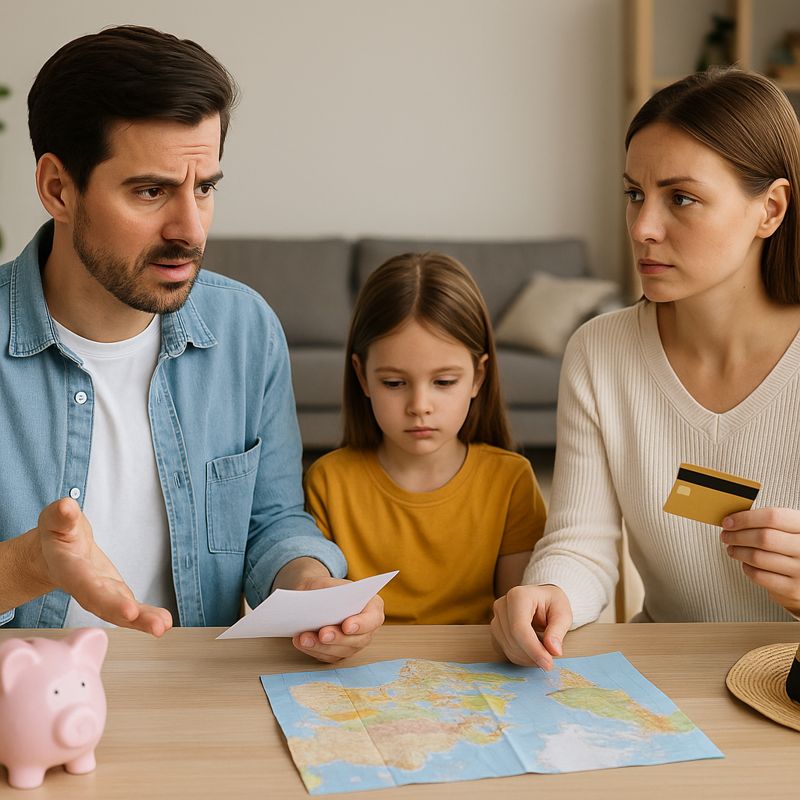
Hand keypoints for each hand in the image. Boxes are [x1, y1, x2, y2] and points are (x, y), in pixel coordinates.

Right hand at [36, 498, 172, 635]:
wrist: (53, 554)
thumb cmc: (56, 534)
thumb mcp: (55, 520)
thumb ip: (60, 516)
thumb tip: (66, 506)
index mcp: (70, 569)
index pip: (87, 586)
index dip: (106, 599)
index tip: (129, 609)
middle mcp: (85, 588)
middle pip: (105, 604)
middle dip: (129, 615)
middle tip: (155, 626)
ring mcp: (102, 594)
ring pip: (120, 612)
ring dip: (143, 621)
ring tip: (163, 626)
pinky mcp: (115, 596)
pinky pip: (130, 610)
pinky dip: (146, 617)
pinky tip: (164, 622)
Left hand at [289, 575, 384, 663]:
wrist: (314, 598)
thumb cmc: (326, 589)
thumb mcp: (329, 583)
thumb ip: (330, 593)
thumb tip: (322, 606)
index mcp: (372, 606)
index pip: (373, 619)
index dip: (361, 624)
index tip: (346, 625)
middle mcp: (367, 628)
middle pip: (358, 640)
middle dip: (338, 638)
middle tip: (322, 634)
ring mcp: (354, 643)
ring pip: (341, 651)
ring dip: (322, 647)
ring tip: (304, 638)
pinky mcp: (339, 653)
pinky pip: (328, 656)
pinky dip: (313, 650)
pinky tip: (301, 642)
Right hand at [490, 584, 571, 668]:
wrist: (542, 599)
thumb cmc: (552, 603)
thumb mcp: (563, 613)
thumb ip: (558, 631)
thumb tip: (553, 650)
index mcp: (519, 595)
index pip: (519, 628)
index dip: (532, 649)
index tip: (548, 663)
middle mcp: (502, 605)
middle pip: (513, 639)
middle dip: (532, 655)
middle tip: (551, 660)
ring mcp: (496, 617)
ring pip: (508, 647)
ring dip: (528, 658)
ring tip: (544, 653)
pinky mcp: (496, 629)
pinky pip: (506, 650)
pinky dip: (521, 657)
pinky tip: (534, 653)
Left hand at [721, 507, 799, 614]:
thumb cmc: (794, 547)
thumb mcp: (790, 529)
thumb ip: (769, 522)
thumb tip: (733, 520)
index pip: (773, 517)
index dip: (745, 518)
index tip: (728, 522)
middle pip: (763, 538)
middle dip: (737, 536)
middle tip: (726, 536)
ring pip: (758, 557)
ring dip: (738, 551)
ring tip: (732, 549)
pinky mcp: (792, 589)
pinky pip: (760, 576)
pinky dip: (747, 568)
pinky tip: (745, 563)